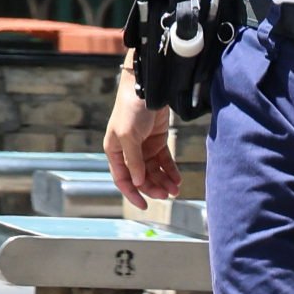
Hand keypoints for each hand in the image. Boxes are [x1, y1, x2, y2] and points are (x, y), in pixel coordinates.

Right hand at [103, 82, 181, 209]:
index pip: (122, 178)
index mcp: (115, 151)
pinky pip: (164, 161)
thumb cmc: (131, 109)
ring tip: (176, 189)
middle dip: (153, 187)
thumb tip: (138, 182)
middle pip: (141, 177)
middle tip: (167, 195)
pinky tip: (178, 179)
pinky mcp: (157, 140)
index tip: (145, 206)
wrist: (148, 87)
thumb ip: (134, 160)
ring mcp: (143, 146)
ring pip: (154, 171)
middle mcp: (128, 151)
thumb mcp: (128, 135)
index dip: (133, 194)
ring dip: (164, 181)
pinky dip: (171, 171)